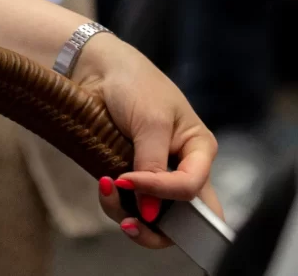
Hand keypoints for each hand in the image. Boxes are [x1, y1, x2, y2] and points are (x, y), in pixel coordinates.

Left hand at [72, 34, 217, 249]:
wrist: (98, 70)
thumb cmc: (134, 85)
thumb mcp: (150, 121)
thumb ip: (153, 165)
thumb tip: (150, 213)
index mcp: (199, 151)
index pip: (192, 188)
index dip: (162, 193)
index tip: (126, 179)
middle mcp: (183, 170)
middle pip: (184, 219)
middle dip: (155, 228)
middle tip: (128, 223)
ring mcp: (157, 178)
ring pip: (154, 220)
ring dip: (127, 215)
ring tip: (105, 189)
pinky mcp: (132, 181)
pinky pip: (130, 207)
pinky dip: (115, 204)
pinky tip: (103, 185)